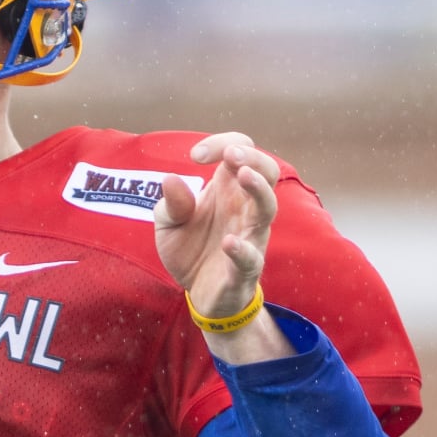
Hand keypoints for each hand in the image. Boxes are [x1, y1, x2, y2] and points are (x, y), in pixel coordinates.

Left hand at [154, 132, 289, 361]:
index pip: (239, 152)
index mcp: (226, 189)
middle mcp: (244, 208)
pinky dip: (242, 249)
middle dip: (253, 158)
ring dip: (259, 190)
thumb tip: (171, 180)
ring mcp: (249, 236)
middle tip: (232, 155)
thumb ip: (171, 202)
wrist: (197, 293)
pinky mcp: (246, 268)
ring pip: (268, 208)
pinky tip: (229, 242)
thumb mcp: (168, 222)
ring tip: (243, 175)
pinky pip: (252, 257)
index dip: (222, 144)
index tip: (195, 155)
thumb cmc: (189, 248)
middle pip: (266, 172)